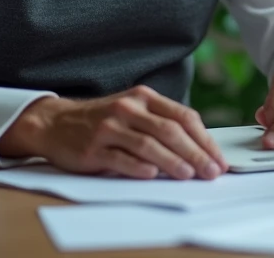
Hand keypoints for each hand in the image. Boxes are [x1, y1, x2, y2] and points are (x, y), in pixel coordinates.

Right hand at [0, 86, 228, 179]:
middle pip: (170, 130)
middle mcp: (128, 108)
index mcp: (144, 97)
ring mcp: (109, 127)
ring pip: (148, 144)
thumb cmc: (102, 120)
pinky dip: (138, 167)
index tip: (218, 159)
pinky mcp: (93, 147)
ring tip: (190, 175)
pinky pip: (120, 158)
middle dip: (196, 152)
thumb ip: (160, 123)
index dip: (204, 139)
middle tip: (211, 172)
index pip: (183, 116)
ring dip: (172, 161)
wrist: (54, 122)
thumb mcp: (132, 110)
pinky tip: (152, 175)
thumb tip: (198, 148)